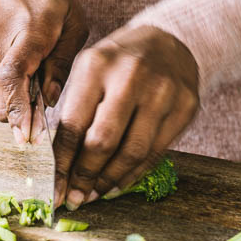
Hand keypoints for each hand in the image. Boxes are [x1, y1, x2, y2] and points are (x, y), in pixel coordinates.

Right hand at [0, 0, 88, 141]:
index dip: (19, 111)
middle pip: (1, 98)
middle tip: (40, 122)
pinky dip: (6, 79)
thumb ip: (63, 62)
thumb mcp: (73, 20)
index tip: (27, 138)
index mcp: (28, 30)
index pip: (13, 78)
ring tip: (34, 65)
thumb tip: (49, 99)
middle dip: (21, 116)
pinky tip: (18, 56)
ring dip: (17, 92)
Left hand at [53, 24, 198, 208]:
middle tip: (74, 199)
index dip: (62, 163)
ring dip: (109, 181)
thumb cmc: (118, 62)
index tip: (54, 188)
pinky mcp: (186, 107)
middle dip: (84, 177)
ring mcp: (163, 92)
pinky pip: (156, 152)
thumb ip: (75, 111)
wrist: (169, 41)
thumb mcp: (89, 71)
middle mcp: (131, 76)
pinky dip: (134, 174)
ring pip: (133, 153)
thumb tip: (59, 165)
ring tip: (94, 194)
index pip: (73, 124)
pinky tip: (118, 183)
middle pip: (103, 141)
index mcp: (97, 65)